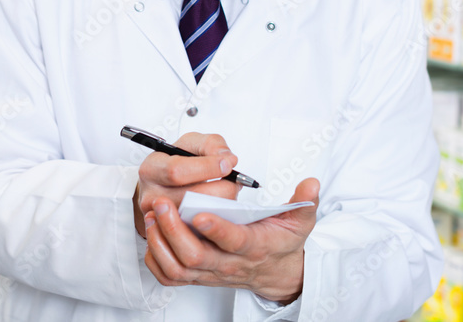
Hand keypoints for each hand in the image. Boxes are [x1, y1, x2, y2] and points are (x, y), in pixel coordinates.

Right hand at [133, 132, 239, 238]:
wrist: (163, 185)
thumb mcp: (191, 143)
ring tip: (228, 193)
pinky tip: (222, 208)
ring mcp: (160, 219)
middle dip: (221, 188)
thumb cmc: (176, 162)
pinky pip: (201, 231)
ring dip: (222, 205)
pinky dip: (217, 220)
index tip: (227, 164)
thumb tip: (227, 159)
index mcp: (152, 169)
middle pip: (190, 198)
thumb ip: (211, 144)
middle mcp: (152, 196)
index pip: (176, 171)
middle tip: (235, 181)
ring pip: (198, 217)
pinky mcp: (172, 234)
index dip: (206, 167)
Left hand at [144, 177, 319, 303]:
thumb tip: (311, 185)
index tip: (199, 213)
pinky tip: (151, 235)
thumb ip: (304, 202)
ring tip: (152, 217)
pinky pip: (170, 277)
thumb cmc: (282, 243)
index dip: (216, 229)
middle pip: (195, 256)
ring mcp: (211, 272)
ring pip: (178, 268)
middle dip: (174, 230)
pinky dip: (156, 259)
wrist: (276, 273)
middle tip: (161, 206)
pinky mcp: (198, 276)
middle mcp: (229, 263)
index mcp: (254, 246)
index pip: (233, 241)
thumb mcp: (300, 222)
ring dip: (160, 243)